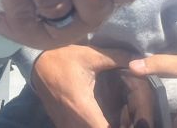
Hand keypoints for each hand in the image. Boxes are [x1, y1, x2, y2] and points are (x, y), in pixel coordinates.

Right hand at [32, 45, 158, 127]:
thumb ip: (117, 58)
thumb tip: (139, 59)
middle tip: (128, 119)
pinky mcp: (61, 124)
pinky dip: (91, 126)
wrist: (37, 63)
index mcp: (82, 107)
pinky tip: (101, 118)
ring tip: (116, 119)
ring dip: (101, 127)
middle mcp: (72, 122)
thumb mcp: (91, 55)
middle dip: (114, 127)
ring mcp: (65, 125)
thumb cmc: (64, 58)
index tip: (132, 122)